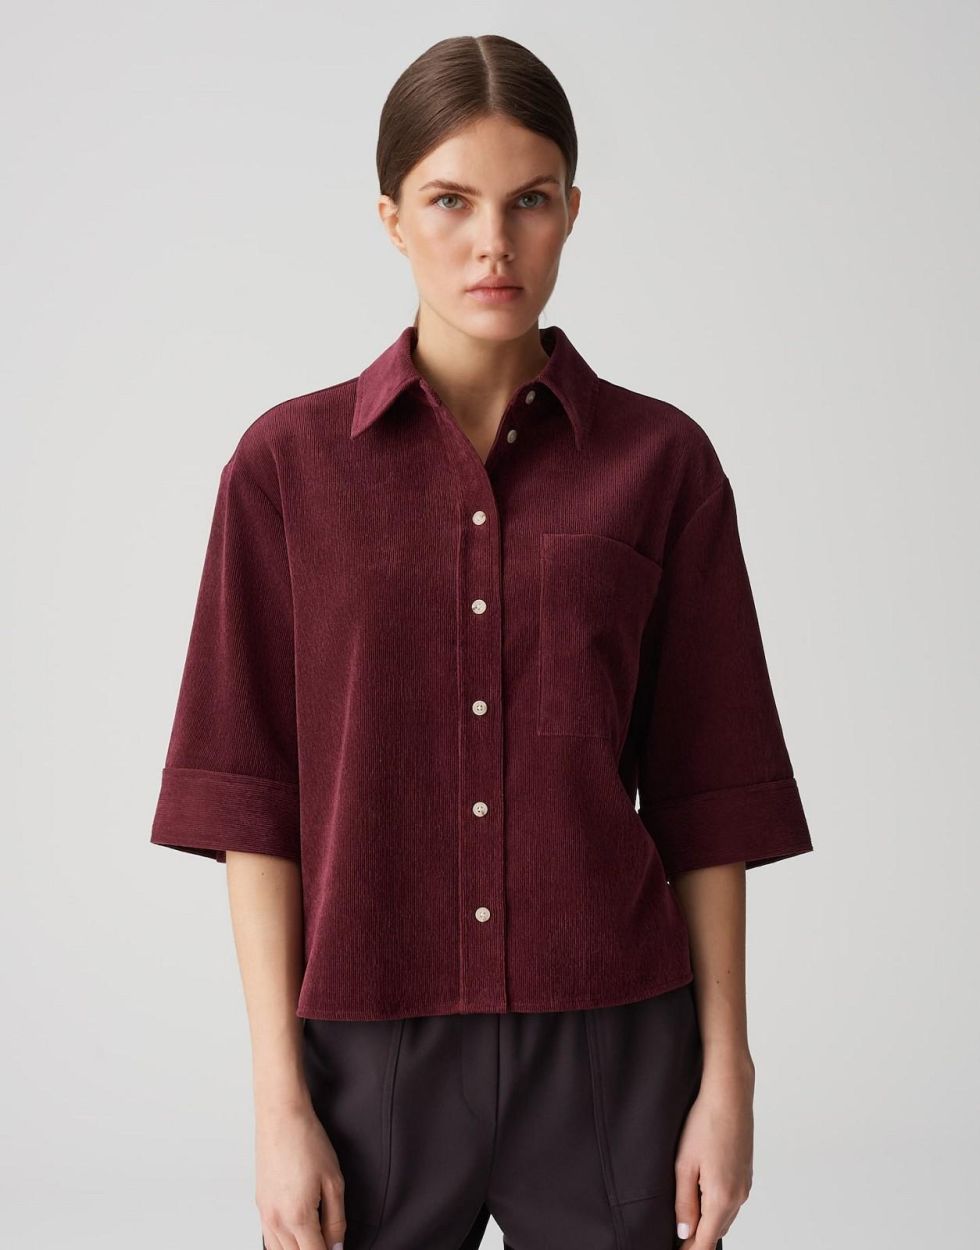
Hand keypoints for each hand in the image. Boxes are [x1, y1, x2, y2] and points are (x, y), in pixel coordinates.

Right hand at [256, 1100, 346, 1249]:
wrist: (281, 1118)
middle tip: (329, 1242)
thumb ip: (336, 1220)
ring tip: (315, 1237)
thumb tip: (337, 1246)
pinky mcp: (260, 1206)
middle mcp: (276, 1221)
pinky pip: (269, 1239)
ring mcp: (264, 1214)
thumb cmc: (307, 1142)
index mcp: (298, 1217)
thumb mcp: (333, 1181)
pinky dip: (283, 1244)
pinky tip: (297, 1235)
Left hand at [674, 1059, 753, 1246]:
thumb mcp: (684, 1164)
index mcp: (722, 1197)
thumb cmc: (705, 1123)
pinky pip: (731, 1201)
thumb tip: (684, 1232)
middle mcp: (739, 1196)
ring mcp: (745, 1185)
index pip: (706, 1241)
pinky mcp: (746, 1173)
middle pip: (716, 1231)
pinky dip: (716, 1206)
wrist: (730, 1094)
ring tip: (684, 1218)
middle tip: (674, 1237)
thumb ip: (684, 1202)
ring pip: (725, 1217)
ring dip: (707, 1221)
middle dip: (696, 1238)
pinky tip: (701, 1196)